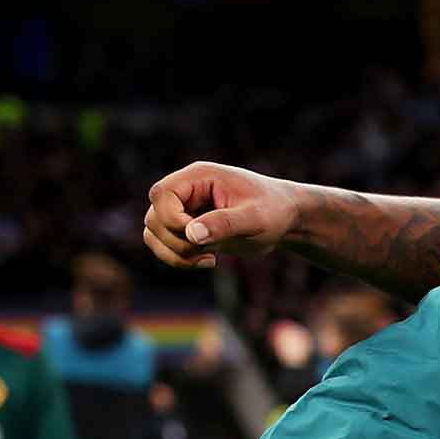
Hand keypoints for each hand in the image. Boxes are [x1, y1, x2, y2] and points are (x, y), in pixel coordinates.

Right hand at [142, 162, 302, 270]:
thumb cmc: (275, 211)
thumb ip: (224, 223)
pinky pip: (164, 245)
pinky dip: (178, 259)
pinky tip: (208, 261)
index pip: (161, 194)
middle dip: (176, 241)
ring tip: (209, 260)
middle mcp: (186, 191)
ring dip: (175, 254)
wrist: (286, 220)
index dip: (171, 219)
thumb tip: (191, 234)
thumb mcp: (256, 218)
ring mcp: (184, 210)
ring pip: (153, 233)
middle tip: (208, 252)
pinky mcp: (188, 229)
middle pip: (154, 217)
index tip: (197, 236)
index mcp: (199, 177)